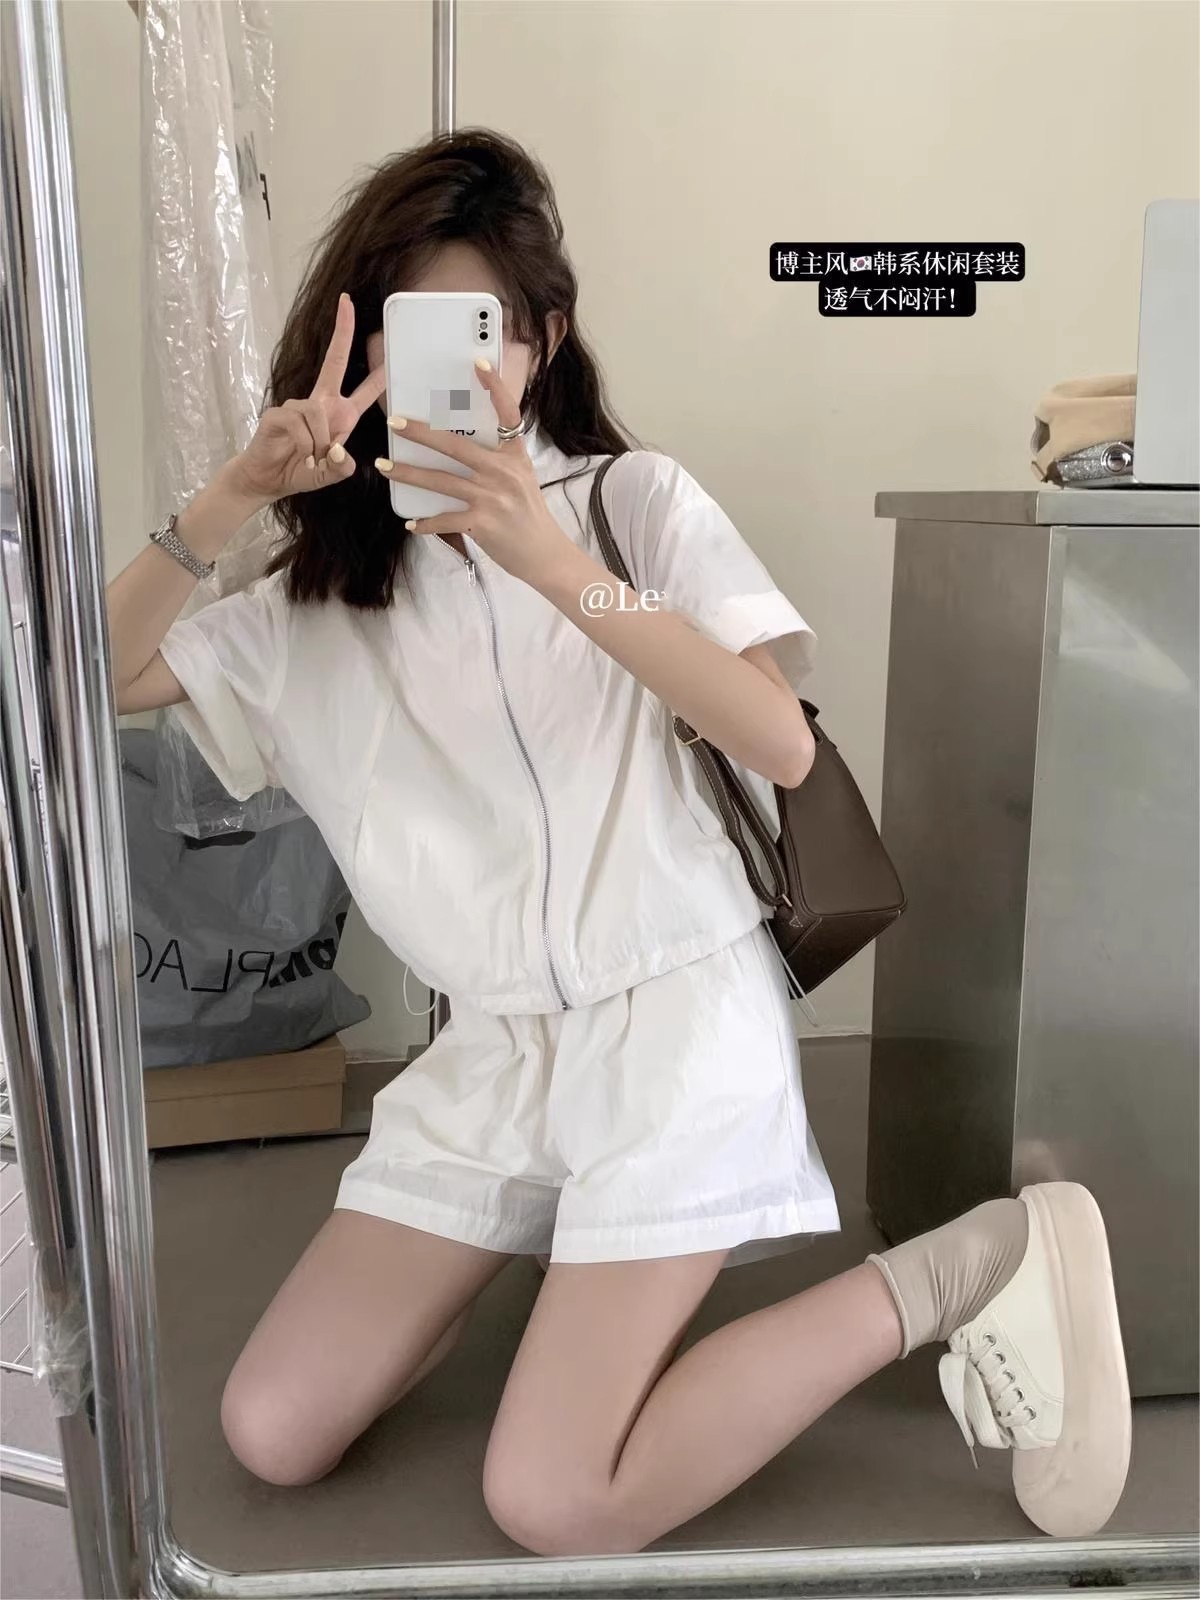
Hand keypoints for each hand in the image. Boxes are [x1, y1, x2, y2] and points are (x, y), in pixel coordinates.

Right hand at [227, 292, 387, 503]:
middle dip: (342, 331)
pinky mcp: (278, 414)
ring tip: (313, 460)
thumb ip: (341, 467)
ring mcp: (296, 405)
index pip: (364, 388)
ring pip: (317, 412)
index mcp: (339, 414)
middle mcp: (320, 403)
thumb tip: (338, 451)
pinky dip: (305, 445)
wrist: (268, 481)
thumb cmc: (300, 471)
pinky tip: (303, 457)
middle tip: (346, 302)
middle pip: (334, 360)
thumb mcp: (331, 473)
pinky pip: (299, 424)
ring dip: (319, 442)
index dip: (378, 370)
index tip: (387, 342)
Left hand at [373, 361, 572, 589]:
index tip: (479, 364)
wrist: (544, 554)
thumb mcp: (521, 479)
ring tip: (385, 467)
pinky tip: (411, 523)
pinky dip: (426, 523)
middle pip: (455, 446)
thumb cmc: (530, 516)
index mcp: (515, 456)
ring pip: (440, 480)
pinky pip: (445, 519)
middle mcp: (503, 472)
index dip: (495, 388)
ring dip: (408, 474)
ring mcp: (492, 497)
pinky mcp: (483, 523)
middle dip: (420, 433)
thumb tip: (457, 449)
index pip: (507, 414)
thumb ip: (496, 461)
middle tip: (394, 422)